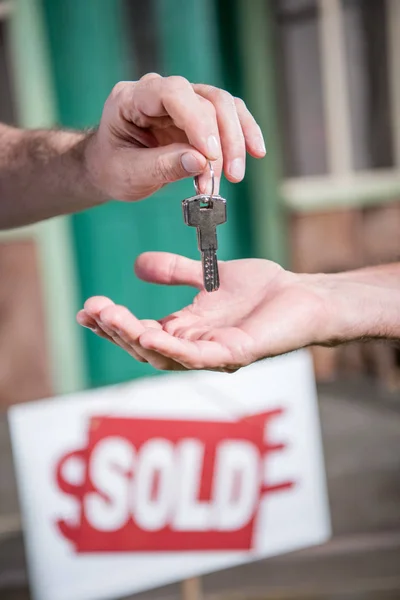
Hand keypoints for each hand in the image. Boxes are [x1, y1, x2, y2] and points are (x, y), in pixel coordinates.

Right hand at [77, 252, 335, 371]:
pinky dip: (170, 349)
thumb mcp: (208, 276)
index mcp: (187, 332)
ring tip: (109, 317)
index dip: (113, 325)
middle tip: (93, 309)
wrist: (305, 295)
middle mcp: (195, 349)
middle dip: (116, 331)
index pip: (141, 333)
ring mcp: (214, 356)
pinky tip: (147, 336)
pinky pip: (196, 357)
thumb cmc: (264, 291)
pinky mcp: (235, 355)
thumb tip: (138, 265)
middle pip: (145, 348)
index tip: (87, 309)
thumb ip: (177, 272)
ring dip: (133, 339)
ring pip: (163, 356)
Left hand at [84, 74, 265, 201]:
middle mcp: (159, 92)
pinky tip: (256, 152)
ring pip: (223, 106)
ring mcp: (181, 103)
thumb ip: (163, 166)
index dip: (197, 121)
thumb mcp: (129, 174)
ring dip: (235, 140)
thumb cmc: (113, 169)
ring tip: (235, 175)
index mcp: (131, 98)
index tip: (210, 155)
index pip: (172, 93)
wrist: (109, 171)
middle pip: (205, 99)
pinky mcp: (198, 117)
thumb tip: (201, 163)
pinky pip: (228, 118)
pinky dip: (243, 136)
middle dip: (223, 139)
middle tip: (229, 175)